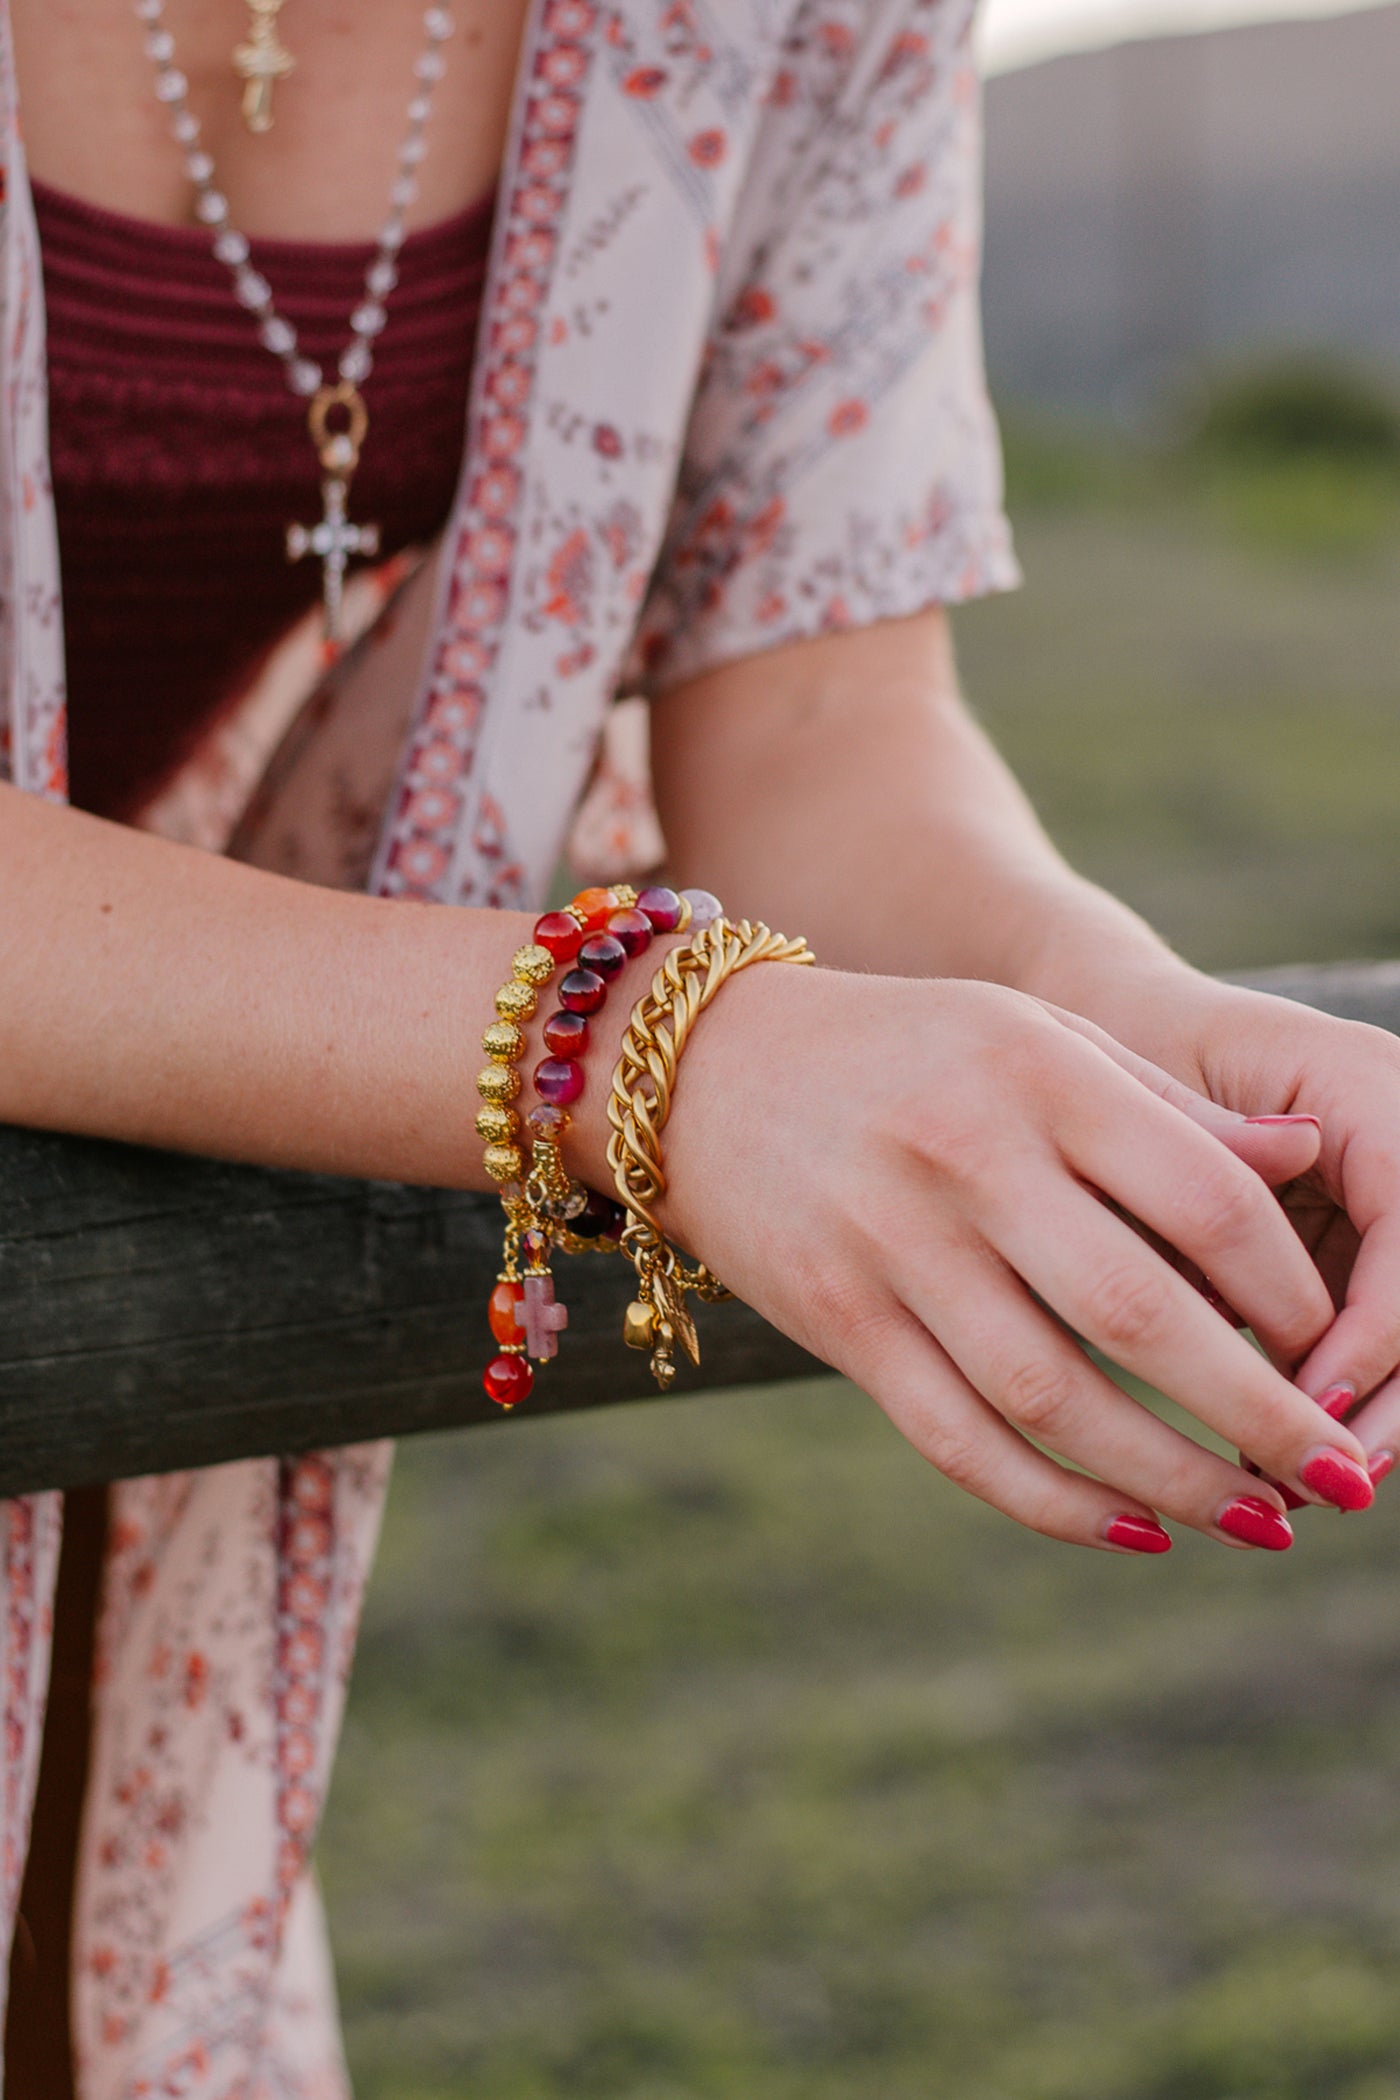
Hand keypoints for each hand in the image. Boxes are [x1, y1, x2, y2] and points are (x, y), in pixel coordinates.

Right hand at [656, 967, 1373, 1552]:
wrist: (702, 1071)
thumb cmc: (905, 1050)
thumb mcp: (1033, 1038)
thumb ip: (1165, 1106)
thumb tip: (1302, 1165)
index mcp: (1036, 1073)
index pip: (1202, 1198)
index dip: (1290, 1292)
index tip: (1339, 1350)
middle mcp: (965, 1159)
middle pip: (1139, 1314)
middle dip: (1261, 1415)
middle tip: (1345, 1482)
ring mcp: (891, 1247)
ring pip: (1051, 1397)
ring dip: (1169, 1479)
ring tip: (1258, 1523)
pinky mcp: (837, 1322)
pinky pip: (957, 1438)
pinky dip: (1052, 1501)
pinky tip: (1132, 1531)